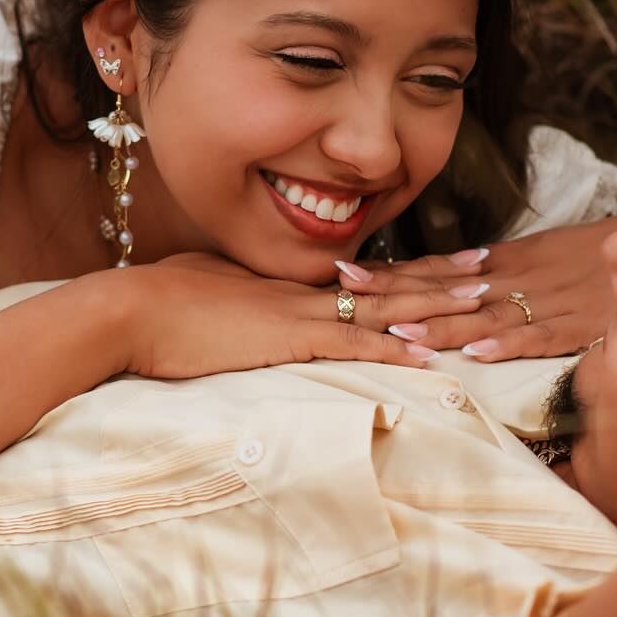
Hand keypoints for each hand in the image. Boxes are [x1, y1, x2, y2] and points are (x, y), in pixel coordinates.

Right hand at [106, 252, 501, 380]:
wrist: (128, 310)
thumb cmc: (157, 306)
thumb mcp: (210, 292)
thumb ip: (241, 297)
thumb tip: (247, 303)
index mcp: (288, 281)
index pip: (362, 275)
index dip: (408, 269)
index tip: (446, 260)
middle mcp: (303, 290)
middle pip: (386, 283)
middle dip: (440, 277)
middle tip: (488, 268)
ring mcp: (298, 312)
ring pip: (383, 309)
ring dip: (435, 308)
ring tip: (482, 302)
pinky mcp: (288, 339)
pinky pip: (353, 345)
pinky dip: (394, 351)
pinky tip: (429, 356)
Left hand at [330, 209, 616, 359]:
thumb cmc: (604, 253)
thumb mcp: (547, 254)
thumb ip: (506, 269)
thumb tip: (465, 277)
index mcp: (509, 260)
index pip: (440, 267)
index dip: (394, 271)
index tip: (347, 270)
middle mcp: (518, 277)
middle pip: (448, 287)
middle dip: (396, 291)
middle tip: (344, 291)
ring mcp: (546, 301)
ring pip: (484, 314)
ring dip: (440, 325)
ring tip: (398, 334)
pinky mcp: (577, 323)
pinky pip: (539, 336)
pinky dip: (509, 343)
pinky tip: (479, 353)